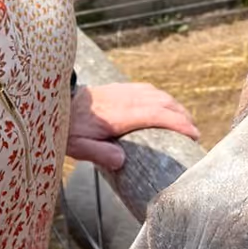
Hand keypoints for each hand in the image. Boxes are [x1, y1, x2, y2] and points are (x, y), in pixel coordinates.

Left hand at [67, 82, 199, 171]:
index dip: (179, 123)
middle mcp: (126, 99)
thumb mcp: (77, 146)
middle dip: (183, 116)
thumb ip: (99, 154)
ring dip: (174, 106)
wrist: (53, 99)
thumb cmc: (66, 127)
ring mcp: (123, 91)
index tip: (194, 134)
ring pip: (157, 94)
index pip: (158, 115)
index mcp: (120, 114)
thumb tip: (122, 160)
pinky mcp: (119, 87)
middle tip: (194, 132)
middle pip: (164, 102)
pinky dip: (161, 98)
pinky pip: (148, 90)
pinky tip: (163, 106)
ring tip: (184, 120)